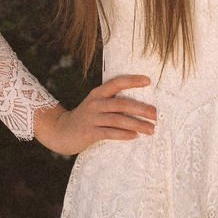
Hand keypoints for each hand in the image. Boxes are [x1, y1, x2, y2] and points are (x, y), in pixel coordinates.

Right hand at [33, 75, 157, 155]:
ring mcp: (92, 118)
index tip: (148, 81)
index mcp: (98, 93)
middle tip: (156, 114)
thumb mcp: (97, 105)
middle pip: (121, 104)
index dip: (132, 81)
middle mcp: (95, 103)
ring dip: (137, 124)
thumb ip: (113, 103)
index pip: (117, 83)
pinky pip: (110, 133)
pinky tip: (134, 136)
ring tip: (151, 129)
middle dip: (141, 108)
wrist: (61, 131)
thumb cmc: (86, 118)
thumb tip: (141, 106)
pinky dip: (123, 134)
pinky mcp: (90, 132)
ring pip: (118, 119)